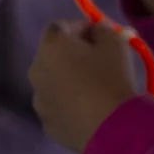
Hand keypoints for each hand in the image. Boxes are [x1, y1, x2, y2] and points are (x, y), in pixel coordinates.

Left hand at [28, 21, 141, 151]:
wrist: (111, 127)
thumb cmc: (113, 79)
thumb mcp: (117, 44)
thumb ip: (105, 30)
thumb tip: (98, 30)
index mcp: (51, 47)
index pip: (60, 26)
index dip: (82, 27)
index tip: (102, 36)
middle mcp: (36, 70)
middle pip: (54, 55)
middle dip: (74, 55)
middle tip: (102, 63)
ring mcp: (39, 99)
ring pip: (55, 82)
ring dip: (71, 81)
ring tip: (99, 91)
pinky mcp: (46, 123)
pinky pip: (59, 106)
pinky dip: (72, 105)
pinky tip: (93, 111)